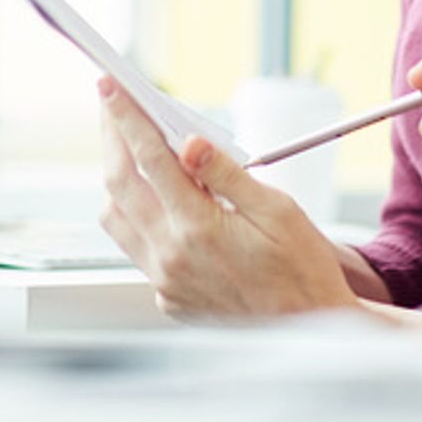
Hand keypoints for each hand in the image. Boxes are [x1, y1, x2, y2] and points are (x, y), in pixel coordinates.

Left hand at [95, 76, 358, 319]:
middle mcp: (172, 256)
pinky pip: (136, 249)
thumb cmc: (303, 270)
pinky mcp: (167, 298)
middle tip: (110, 106)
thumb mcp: (277, 210)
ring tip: (129, 149)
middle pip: (119, 184)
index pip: (150, 158)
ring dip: (116, 179)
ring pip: (116, 219)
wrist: (310, 332)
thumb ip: (227, 174)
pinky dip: (136, 217)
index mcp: (199, 228)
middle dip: (111, 138)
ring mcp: (165, 281)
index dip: (127, 118)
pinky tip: (157, 202)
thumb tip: (192, 143)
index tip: (111, 88)